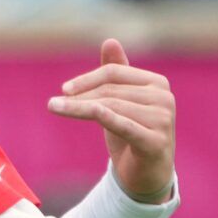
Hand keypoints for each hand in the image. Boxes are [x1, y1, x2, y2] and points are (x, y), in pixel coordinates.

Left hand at [48, 39, 175, 201]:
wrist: (146, 177)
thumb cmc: (132, 135)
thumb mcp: (121, 102)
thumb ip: (116, 73)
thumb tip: (110, 40)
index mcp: (157, 83)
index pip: (115, 72)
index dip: (87, 78)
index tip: (64, 90)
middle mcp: (164, 98)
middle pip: (111, 90)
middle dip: (80, 96)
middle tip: (53, 103)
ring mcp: (163, 120)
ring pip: (111, 107)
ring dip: (79, 108)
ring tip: (55, 108)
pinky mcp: (156, 142)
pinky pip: (122, 124)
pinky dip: (100, 116)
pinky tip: (80, 111)